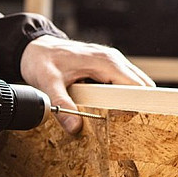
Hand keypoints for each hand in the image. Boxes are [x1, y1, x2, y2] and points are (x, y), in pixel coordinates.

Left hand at [20, 34, 154, 133]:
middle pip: (142, 86)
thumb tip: (75, 127)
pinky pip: (124, 83)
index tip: (133, 124)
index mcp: (105, 62)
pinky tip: (112, 112)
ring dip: (132, 102)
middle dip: (139, 106)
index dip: (139, 106)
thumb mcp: (48, 84)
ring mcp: (112, 62)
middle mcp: (113, 60)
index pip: (137, 86)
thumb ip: (62, 105)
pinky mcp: (107, 68)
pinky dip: (123, 97)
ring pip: (135, 85)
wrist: (35, 47)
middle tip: (128, 128)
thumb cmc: (42, 60)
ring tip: (121, 123)